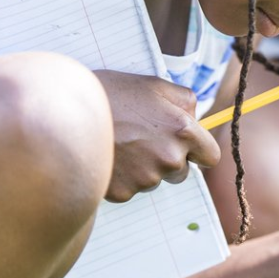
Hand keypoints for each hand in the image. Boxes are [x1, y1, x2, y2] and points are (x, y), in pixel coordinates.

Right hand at [94, 70, 221, 201]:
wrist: (67, 113)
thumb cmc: (111, 94)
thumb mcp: (154, 85)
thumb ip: (184, 100)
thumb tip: (196, 116)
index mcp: (182, 131)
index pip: (211, 157)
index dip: (199, 151)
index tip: (189, 148)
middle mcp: (170, 159)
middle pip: (181, 171)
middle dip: (168, 159)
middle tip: (142, 139)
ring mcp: (146, 178)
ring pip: (154, 179)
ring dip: (143, 167)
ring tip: (120, 144)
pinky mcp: (123, 192)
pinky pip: (130, 188)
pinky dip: (122, 177)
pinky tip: (108, 157)